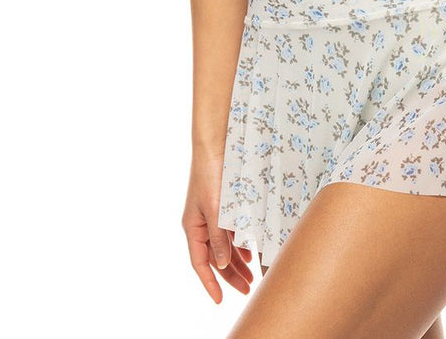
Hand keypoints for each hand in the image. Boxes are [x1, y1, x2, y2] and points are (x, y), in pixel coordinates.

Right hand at [181, 153, 254, 303]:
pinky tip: (250, 252)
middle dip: (230, 276)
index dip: (210, 284)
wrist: (216, 144)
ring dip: (237, 262)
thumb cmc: (212, 174)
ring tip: (252, 276)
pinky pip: (230, 233)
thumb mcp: (216, 209)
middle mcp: (201, 224)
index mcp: (193, 227)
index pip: (200, 264)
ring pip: (224, 247)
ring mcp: (211, 215)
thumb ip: (218, 237)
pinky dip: (240, 244)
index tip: (219, 301)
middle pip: (214, 258)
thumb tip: (220, 264)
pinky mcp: (223, 205)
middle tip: (247, 290)